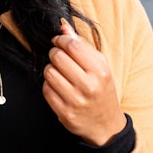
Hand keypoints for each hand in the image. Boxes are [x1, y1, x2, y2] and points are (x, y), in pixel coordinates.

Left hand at [42, 19, 125, 144]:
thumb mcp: (100, 66)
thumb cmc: (102, 90)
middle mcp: (89, 85)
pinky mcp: (64, 112)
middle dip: (55, 54)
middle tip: (59, 57)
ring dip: (50, 69)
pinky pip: (46, 90)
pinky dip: (49, 85)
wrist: (106, 124)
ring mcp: (75, 100)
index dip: (61, 40)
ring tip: (59, 72)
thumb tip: (63, 27)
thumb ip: (82, 45)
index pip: (72, 45)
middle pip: (57, 57)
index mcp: (100, 71)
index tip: (59, 42)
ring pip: (49, 72)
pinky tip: (58, 87)